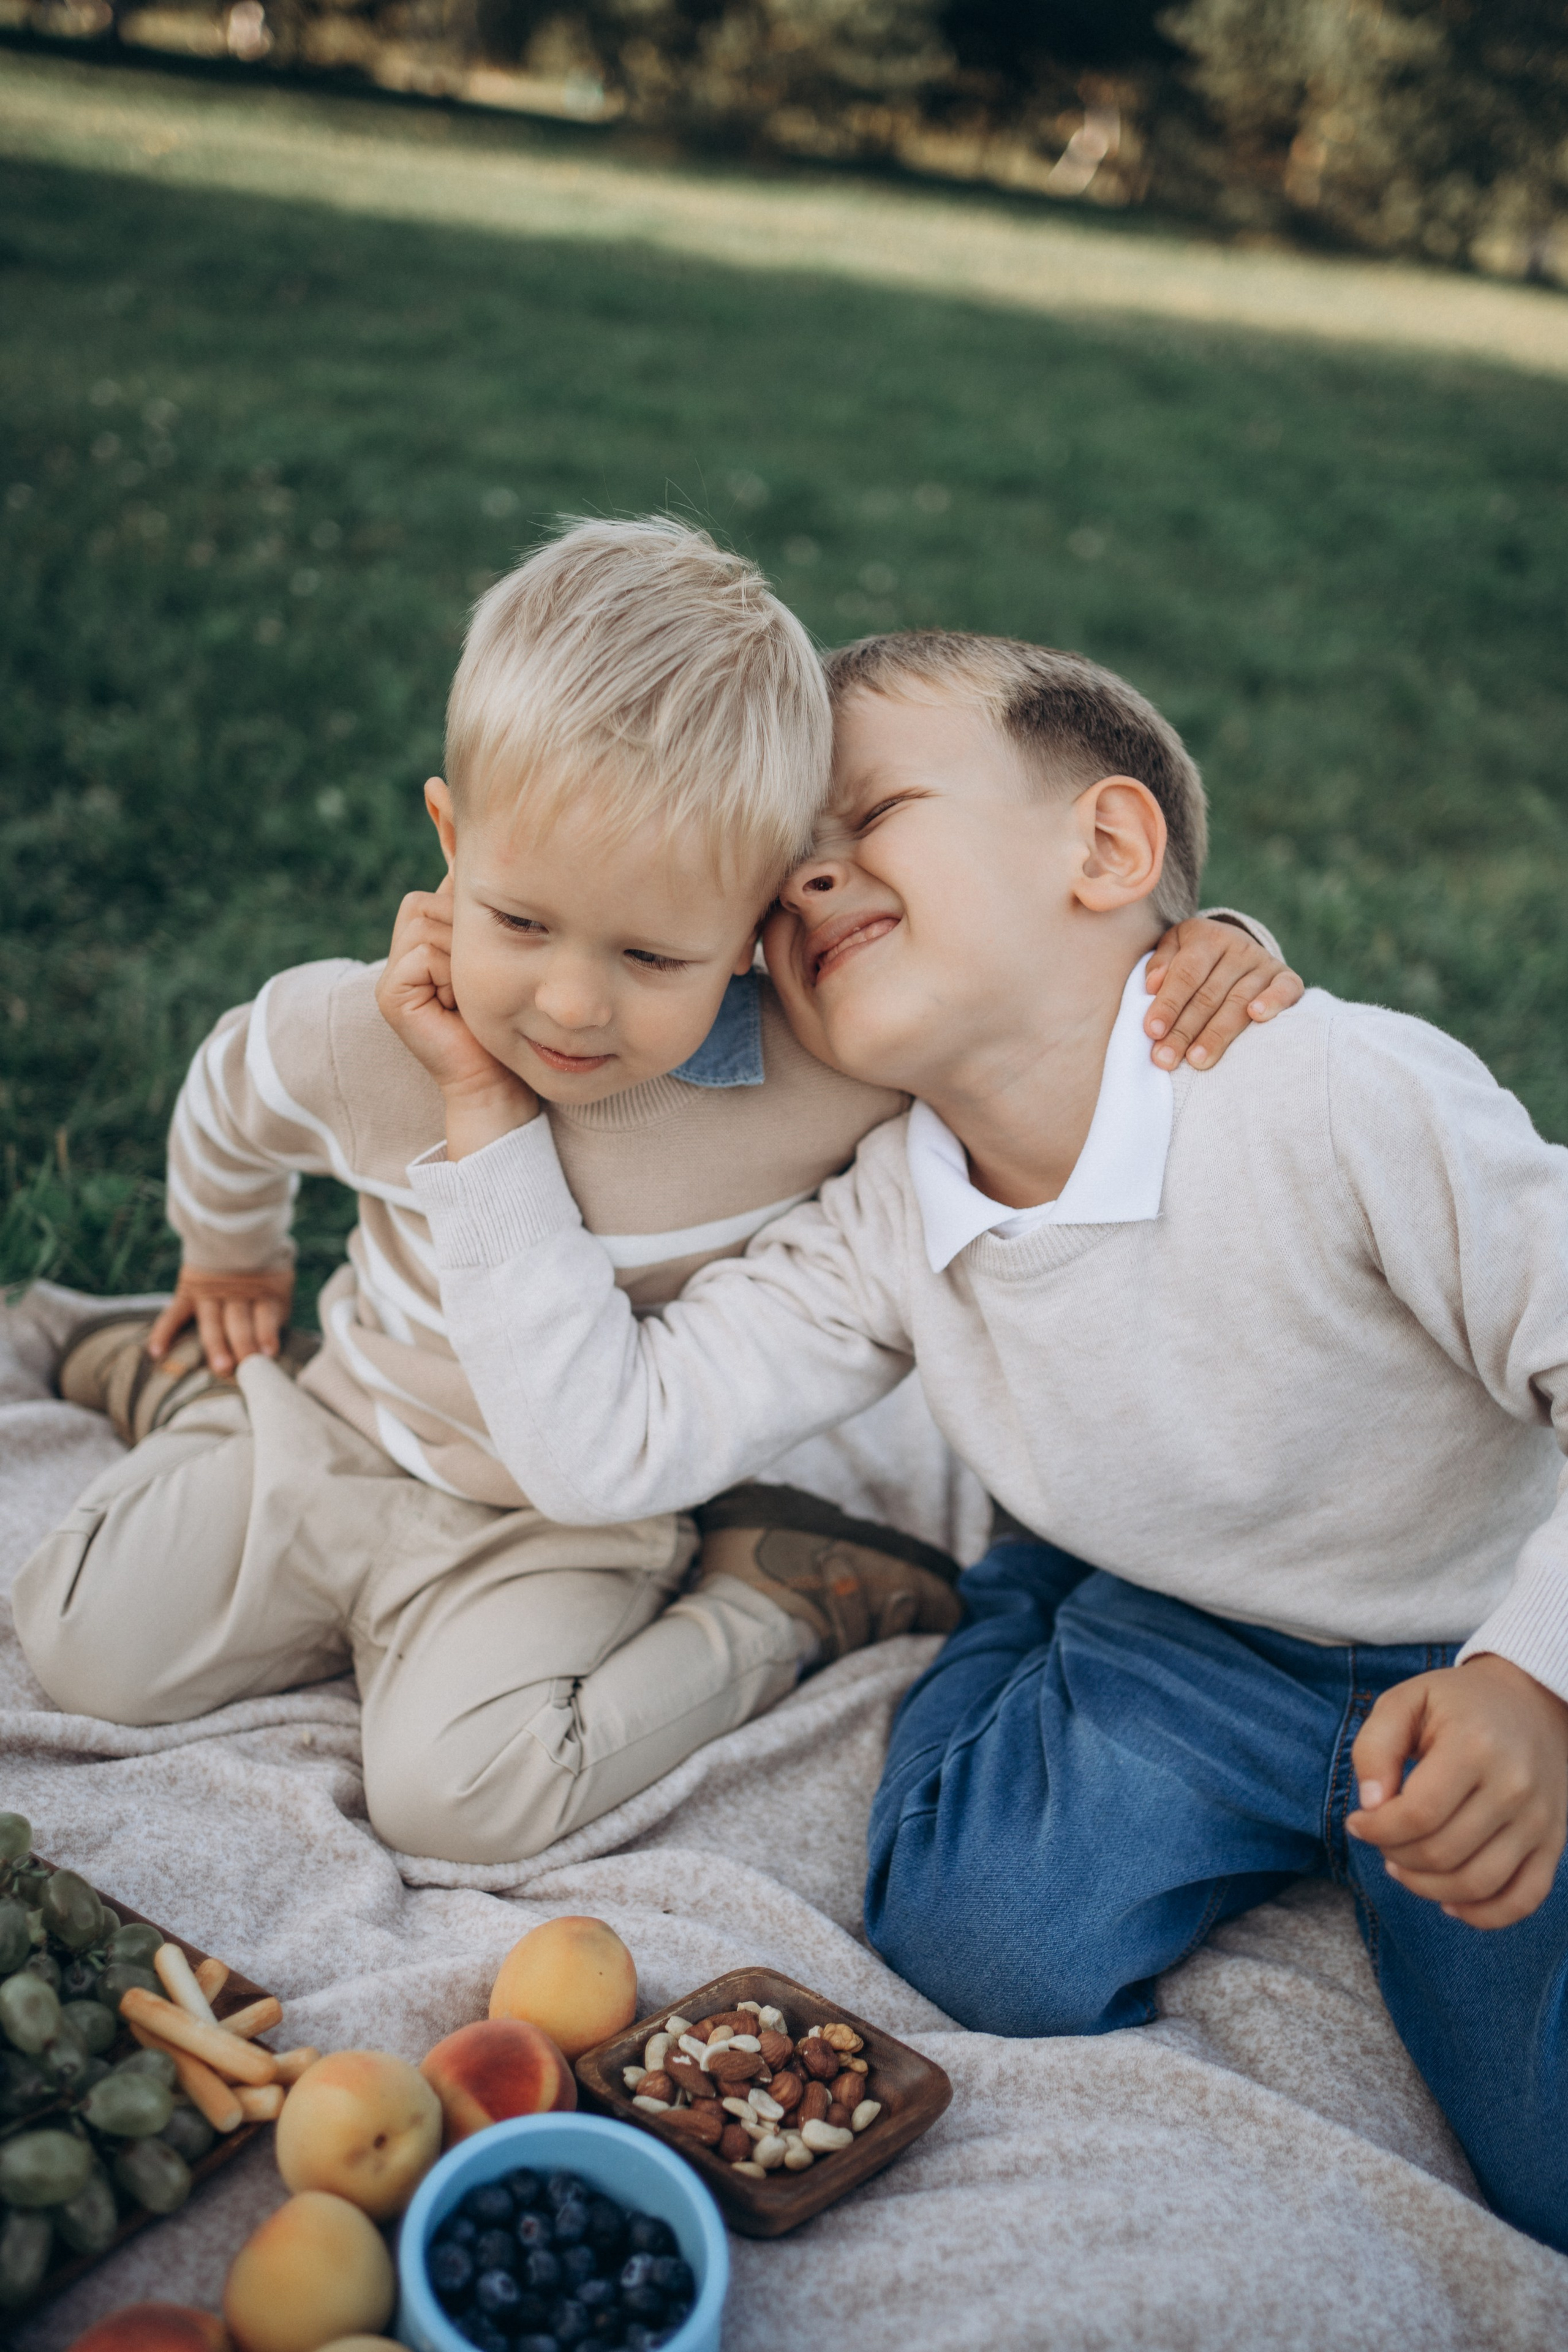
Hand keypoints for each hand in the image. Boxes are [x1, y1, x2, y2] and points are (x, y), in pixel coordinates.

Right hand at [146, 1266, 294, 1377]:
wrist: (238, 1233)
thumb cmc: (265, 1270)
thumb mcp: (280, 1282)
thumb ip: (277, 1311)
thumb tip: (276, 1351)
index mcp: (263, 1293)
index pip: (265, 1315)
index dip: (267, 1332)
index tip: (269, 1353)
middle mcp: (237, 1294)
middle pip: (240, 1321)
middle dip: (243, 1344)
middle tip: (246, 1367)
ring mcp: (211, 1294)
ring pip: (213, 1322)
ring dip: (217, 1345)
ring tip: (222, 1366)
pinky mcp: (189, 1293)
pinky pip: (173, 1314)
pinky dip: (163, 1332)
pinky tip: (157, 1353)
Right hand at [376, 874, 537, 1157]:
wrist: (498, 1083)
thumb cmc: (509, 1023)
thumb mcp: (502, 956)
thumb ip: (485, 915)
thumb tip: (484, 852)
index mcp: (424, 942)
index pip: (441, 893)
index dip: (472, 914)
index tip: (493, 955)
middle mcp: (401, 954)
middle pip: (433, 902)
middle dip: (468, 933)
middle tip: (481, 982)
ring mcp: (391, 975)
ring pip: (429, 922)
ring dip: (463, 954)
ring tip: (472, 994)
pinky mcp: (391, 994)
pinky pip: (423, 951)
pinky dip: (450, 973)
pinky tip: (459, 1005)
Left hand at [1145, 918, 1303, 1069]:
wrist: (1238, 948)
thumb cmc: (1195, 958)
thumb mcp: (1172, 950)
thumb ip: (1160, 965)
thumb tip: (1152, 985)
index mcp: (1207, 938)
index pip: (1185, 974)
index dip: (1169, 1004)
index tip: (1152, 1032)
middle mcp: (1238, 947)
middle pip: (1208, 995)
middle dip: (1184, 1031)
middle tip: (1165, 1059)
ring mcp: (1264, 962)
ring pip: (1239, 1002)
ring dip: (1217, 1034)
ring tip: (1196, 1060)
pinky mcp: (1287, 978)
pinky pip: (1285, 990)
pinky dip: (1273, 1001)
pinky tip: (1257, 1017)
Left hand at [1347, 1654, 1567, 1927]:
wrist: (1532, 1700)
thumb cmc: (1457, 1703)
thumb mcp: (1405, 1702)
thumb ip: (1375, 1748)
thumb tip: (1371, 1807)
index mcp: (1475, 1746)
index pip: (1418, 1814)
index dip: (1377, 1829)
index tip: (1358, 1823)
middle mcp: (1515, 1787)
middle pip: (1443, 1853)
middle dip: (1395, 1855)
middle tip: (1382, 1839)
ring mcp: (1540, 1820)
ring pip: (1477, 1884)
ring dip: (1427, 1887)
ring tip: (1403, 1865)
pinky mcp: (1554, 1843)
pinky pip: (1523, 1899)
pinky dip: (1483, 1915)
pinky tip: (1449, 1902)